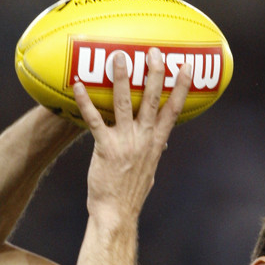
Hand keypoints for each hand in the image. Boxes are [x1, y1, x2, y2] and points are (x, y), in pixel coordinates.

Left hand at [73, 48, 191, 225]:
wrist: (116, 213)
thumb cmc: (130, 194)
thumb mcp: (149, 171)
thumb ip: (153, 152)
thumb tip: (161, 144)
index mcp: (155, 143)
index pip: (173, 111)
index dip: (181, 88)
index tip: (186, 67)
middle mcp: (143, 139)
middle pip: (153, 101)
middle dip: (155, 74)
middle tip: (154, 51)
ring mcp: (125, 143)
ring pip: (125, 104)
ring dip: (122, 79)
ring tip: (118, 57)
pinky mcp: (105, 148)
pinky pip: (94, 120)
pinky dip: (86, 102)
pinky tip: (78, 85)